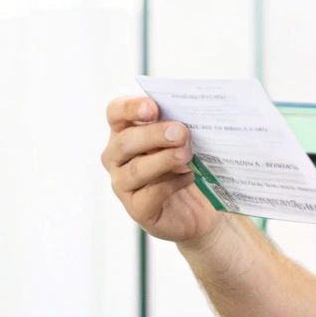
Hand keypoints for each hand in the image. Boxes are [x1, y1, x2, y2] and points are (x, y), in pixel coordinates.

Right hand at [101, 96, 220, 246]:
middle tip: (181, 132)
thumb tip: (187, 117)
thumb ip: (178, 125)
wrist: (200, 207)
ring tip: (187, 154)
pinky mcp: (136, 208)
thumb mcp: (183, 139)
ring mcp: (122, 184)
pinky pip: (150, 194)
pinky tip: (189, 176)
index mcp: (124, 130)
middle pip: (126, 141)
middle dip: (154, 135)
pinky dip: (171, 184)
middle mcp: (116, 156)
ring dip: (164, 160)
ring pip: (136, 169)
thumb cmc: (187, 162)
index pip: (116, 112)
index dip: (130, 108)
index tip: (153, 108)